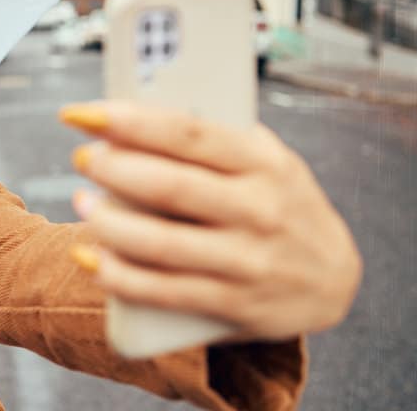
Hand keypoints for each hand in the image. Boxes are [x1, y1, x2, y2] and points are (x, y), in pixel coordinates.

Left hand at [59, 100, 362, 342]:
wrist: (334, 281)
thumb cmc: (281, 204)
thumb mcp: (268, 161)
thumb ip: (216, 138)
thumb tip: (138, 112)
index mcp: (262, 163)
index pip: (186, 133)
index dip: (128, 120)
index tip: (82, 113)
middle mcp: (258, 210)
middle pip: (170, 186)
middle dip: (114, 170)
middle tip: (83, 158)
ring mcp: (247, 260)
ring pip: (161, 243)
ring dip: (109, 223)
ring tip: (82, 202)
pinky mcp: (233, 303)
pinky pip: (164, 291)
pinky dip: (119, 276)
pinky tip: (91, 258)